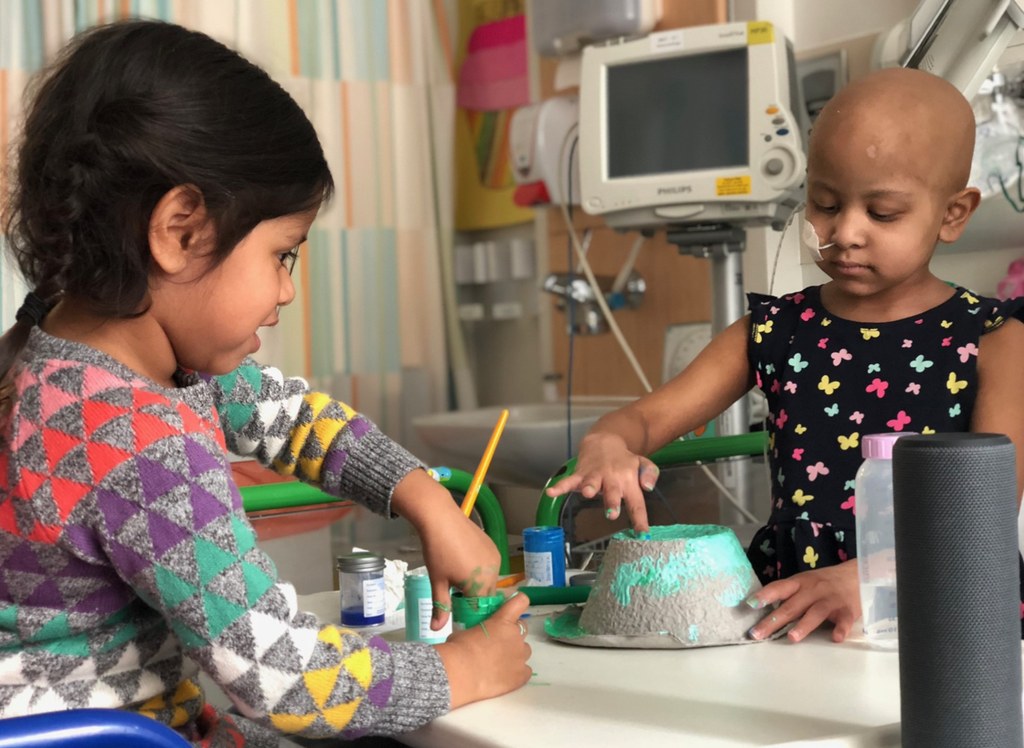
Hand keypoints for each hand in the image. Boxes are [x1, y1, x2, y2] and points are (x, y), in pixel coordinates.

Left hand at [390, 470, 500, 629]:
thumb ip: (441, 606)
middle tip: (455, 596)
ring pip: (489, 581)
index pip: (479, 609)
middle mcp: (493, 573)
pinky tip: (465, 564)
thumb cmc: (437, 551)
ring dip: (478, 585)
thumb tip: (436, 630)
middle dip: (473, 600)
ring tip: (458, 578)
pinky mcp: (493, 547)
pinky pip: (490, 567)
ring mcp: (495, 559)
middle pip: (486, 596)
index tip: (456, 612)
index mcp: (480, 585)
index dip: (467, 613)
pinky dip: (481, 571)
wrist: (441, 518)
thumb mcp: (437, 581)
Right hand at [435, 592, 531, 707]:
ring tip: (500, 663)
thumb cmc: (458, 649)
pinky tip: (504, 677)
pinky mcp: (521, 675)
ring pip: (525, 651)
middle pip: (523, 629)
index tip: (515, 606)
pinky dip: (517, 673)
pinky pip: (525, 671)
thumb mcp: (465, 632)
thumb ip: (477, 631)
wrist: (461, 674)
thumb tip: (475, 637)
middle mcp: (516, 636)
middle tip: (498, 643)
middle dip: (513, 633)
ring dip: (515, 653)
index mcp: (502, 621)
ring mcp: (520, 656)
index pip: (520, 602)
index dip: (519, 602)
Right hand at [543, 433, 659, 532]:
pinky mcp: (581, 474)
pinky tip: (551, 492)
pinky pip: (570, 480)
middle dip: (612, 502)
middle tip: (612, 514)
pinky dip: (560, 486)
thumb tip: (648, 487)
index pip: (636, 503)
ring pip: (592, 483)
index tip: (642, 533)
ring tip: (588, 494)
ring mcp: (595, 476)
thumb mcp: (643, 463)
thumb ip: (650, 474)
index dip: (640, 518)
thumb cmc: (623, 460)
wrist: (604, 441)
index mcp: (629, 480)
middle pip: (613, 492)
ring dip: (590, 488)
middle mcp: (612, 478)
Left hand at [745, 560, 860, 642]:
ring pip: (815, 612)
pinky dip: (840, 629)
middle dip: (774, 621)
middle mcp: (812, 590)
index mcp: (799, 583)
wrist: (855, 576)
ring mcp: (830, 600)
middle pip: (792, 606)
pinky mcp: (847, 611)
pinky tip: (835, 638)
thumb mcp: (803, 583)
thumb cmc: (823, 583)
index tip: (749, 605)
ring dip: (803, 625)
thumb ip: (787, 596)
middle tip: (758, 634)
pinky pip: (844, 621)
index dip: (764, 596)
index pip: (779, 588)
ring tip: (792, 638)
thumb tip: (762, 611)